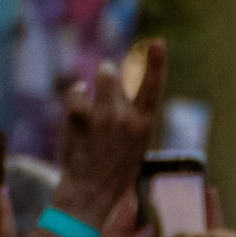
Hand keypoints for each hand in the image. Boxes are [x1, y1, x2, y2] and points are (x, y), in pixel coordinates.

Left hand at [55, 40, 166, 229]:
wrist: (90, 194)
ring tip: (91, 99)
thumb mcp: (135, 144)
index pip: (153, 86)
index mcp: (144, 124)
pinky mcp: (80, 117)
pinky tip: (78, 108)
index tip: (157, 42)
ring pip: (100, 76)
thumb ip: (131, 117)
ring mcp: (103, 114)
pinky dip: (77, 96)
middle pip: (112, 74)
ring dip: (94, 83)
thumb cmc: (115, 172)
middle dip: (107, 75)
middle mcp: (125, 115)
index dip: (156, 62)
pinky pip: (78, 92)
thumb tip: (117, 92)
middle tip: (105, 88)